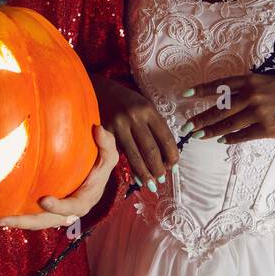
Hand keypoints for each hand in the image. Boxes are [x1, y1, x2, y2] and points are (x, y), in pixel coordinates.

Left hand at [0, 124, 118, 229]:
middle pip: (46, 221)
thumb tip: (98, 129)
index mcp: (84, 201)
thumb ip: (107, 145)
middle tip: (3, 218)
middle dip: (25, 221)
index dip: (59, 207)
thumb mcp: (107, 155)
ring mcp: (54, 212)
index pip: (73, 208)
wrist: (92, 174)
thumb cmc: (99, 165)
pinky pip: (29, 214)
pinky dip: (14, 214)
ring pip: (34, 221)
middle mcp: (68, 212)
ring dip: (14, 221)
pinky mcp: (44, 209)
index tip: (44, 200)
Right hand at [90, 74, 177, 188]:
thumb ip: (155, 127)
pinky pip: (119, 154)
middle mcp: (134, 117)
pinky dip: (129, 168)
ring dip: (145, 173)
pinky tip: (135, 177)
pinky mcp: (105, 133)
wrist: (100, 91)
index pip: (166, 137)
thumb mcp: (145, 108)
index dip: (172, 155)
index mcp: (148, 110)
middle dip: (158, 168)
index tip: (174, 165)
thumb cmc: (128, 102)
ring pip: (134, 156)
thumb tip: (167, 155)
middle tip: (162, 178)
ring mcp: (118, 125)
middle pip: (151, 150)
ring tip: (151, 184)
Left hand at [184, 73, 274, 143]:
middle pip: (219, 109)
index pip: (219, 85)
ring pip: (228, 124)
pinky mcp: (265, 129)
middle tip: (187, 125)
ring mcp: (258, 113)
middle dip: (200, 118)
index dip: (201, 90)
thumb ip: (247, 87)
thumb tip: (225, 96)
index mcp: (250, 81)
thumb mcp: (266, 81)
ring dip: (211, 130)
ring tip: (198, 135)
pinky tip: (221, 140)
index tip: (185, 95)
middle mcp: (251, 95)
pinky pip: (242, 135)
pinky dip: (230, 138)